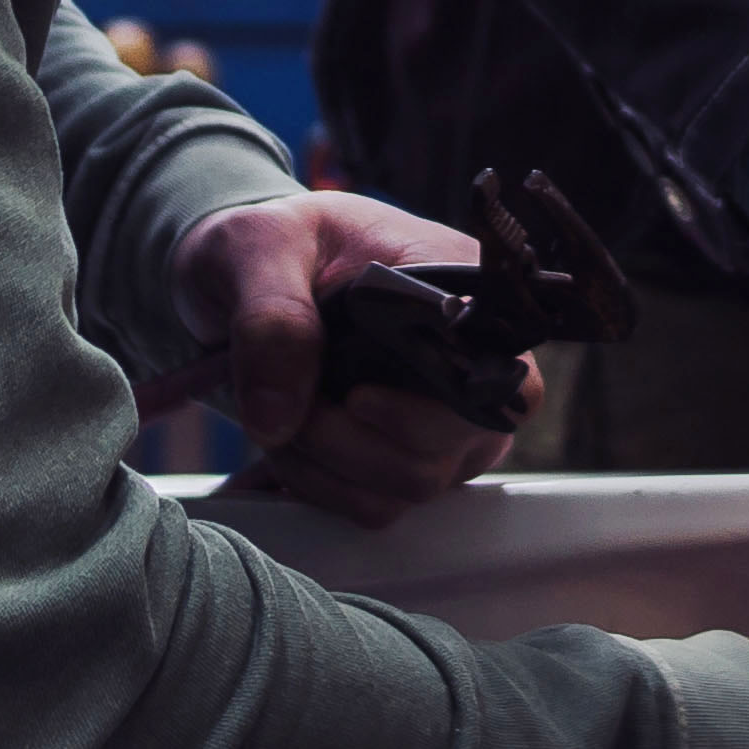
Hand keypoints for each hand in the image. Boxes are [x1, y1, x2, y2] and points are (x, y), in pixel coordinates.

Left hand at [158, 192, 514, 528]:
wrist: (240, 274)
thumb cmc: (268, 244)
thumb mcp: (257, 246)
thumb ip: (270, 316)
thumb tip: (278, 416)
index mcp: (459, 289)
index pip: (508, 375)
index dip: (434, 409)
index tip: (357, 399)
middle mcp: (468, 360)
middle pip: (455, 445)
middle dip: (354, 439)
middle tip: (293, 403)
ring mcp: (442, 417)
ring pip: (414, 484)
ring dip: (329, 468)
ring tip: (278, 419)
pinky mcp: (403, 454)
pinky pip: (377, 505)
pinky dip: (319, 488)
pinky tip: (285, 448)